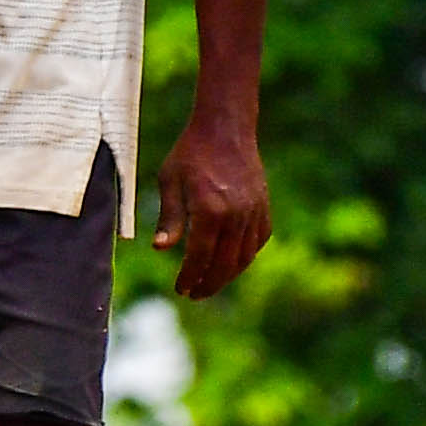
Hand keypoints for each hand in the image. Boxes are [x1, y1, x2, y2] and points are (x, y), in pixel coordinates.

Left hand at [152, 122, 268, 300]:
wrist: (225, 130)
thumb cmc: (189, 154)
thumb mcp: (170, 182)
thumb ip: (169, 218)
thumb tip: (161, 249)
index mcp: (210, 210)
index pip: (200, 256)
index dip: (190, 277)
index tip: (181, 290)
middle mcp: (236, 215)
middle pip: (224, 263)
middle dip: (209, 283)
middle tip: (194, 295)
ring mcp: (254, 212)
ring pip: (245, 256)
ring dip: (228, 275)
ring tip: (210, 284)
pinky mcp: (264, 208)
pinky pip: (258, 242)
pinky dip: (245, 257)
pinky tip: (231, 263)